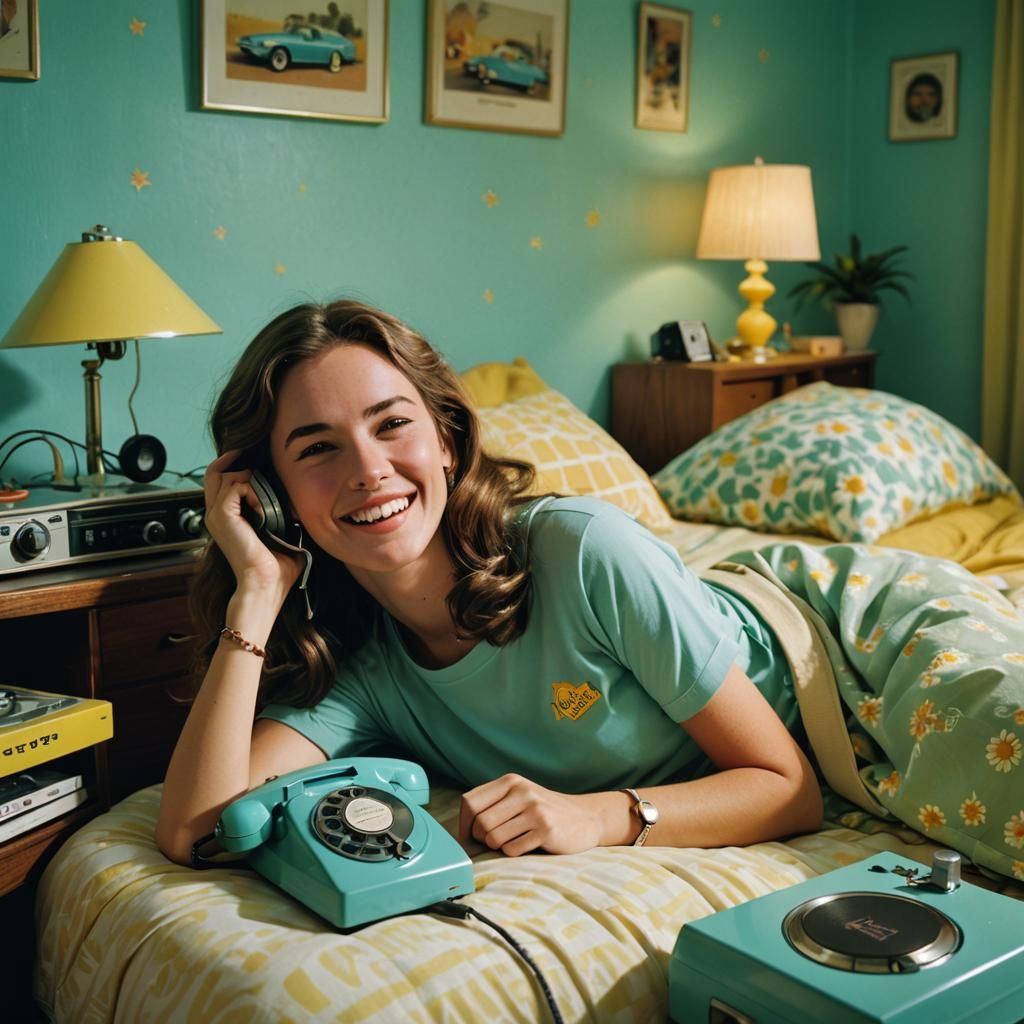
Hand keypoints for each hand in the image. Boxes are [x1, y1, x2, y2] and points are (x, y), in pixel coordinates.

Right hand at [203, 450, 302, 594]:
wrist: (265, 585)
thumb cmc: (275, 568)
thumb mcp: (280, 533)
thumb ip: (282, 514)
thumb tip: (298, 500)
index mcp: (226, 519)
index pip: (220, 481)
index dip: (234, 466)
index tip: (256, 462)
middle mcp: (216, 514)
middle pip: (214, 472)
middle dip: (233, 459)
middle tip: (252, 455)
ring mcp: (216, 514)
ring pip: (222, 474)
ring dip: (248, 477)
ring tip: (264, 496)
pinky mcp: (222, 516)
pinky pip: (235, 486)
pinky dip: (252, 488)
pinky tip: (263, 505)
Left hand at [458, 774, 604, 856]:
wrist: (585, 818)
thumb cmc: (543, 812)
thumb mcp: (519, 797)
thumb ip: (492, 806)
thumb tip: (460, 834)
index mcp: (510, 781)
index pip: (469, 802)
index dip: (464, 824)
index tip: (469, 836)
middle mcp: (522, 791)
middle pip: (480, 823)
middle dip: (482, 839)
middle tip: (496, 841)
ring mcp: (535, 809)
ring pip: (494, 838)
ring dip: (499, 847)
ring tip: (514, 840)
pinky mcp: (546, 829)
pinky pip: (512, 850)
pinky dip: (514, 853)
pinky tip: (528, 845)